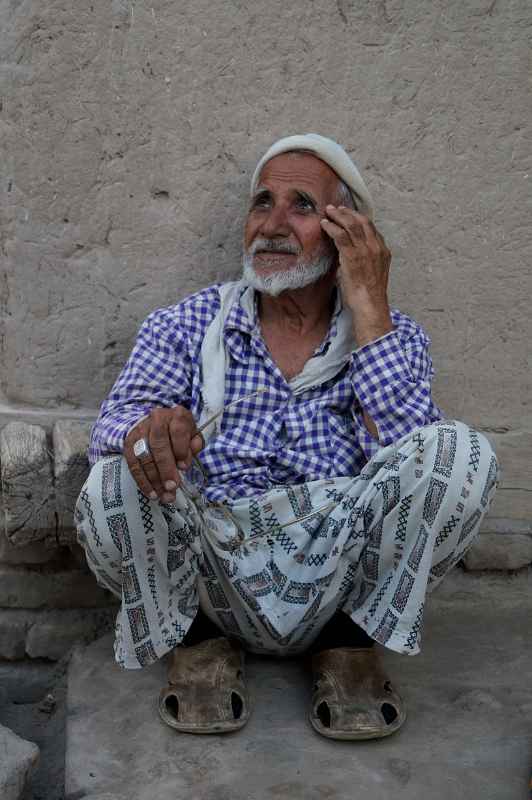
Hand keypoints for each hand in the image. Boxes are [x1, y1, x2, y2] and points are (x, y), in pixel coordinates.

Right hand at [124, 406, 203, 502]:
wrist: (160, 423)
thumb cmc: (181, 433)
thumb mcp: (194, 436)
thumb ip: (194, 447)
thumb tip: (185, 462)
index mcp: (177, 416)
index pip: (178, 431)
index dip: (181, 450)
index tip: (184, 468)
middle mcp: (157, 419)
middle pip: (158, 444)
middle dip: (165, 468)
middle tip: (171, 486)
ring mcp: (141, 431)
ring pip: (144, 456)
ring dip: (153, 479)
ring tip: (163, 495)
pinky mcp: (129, 443)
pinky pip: (133, 464)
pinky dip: (142, 481)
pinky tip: (151, 493)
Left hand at [320, 205, 393, 345]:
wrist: (370, 305)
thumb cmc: (367, 295)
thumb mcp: (369, 273)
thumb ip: (361, 261)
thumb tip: (346, 257)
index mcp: (383, 251)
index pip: (371, 228)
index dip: (359, 218)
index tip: (348, 214)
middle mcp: (376, 247)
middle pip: (362, 221)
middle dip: (348, 212)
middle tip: (337, 208)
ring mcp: (365, 250)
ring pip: (351, 225)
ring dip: (338, 216)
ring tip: (328, 211)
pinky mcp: (352, 256)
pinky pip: (340, 235)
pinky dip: (331, 227)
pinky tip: (324, 225)